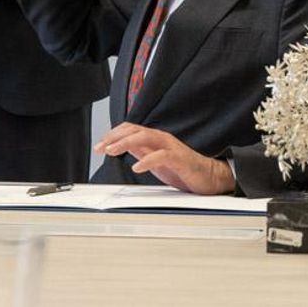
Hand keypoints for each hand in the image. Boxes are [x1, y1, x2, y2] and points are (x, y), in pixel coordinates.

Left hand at [93, 123, 234, 194]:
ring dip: (126, 142)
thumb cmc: (182, 169)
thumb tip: (120, 146)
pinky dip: (147, 160)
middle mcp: (161, 139)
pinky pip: (162, 156)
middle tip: (100, 147)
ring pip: (146, 137)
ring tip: (112, 151)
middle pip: (134, 130)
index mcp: (155, 139)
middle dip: (114, 137)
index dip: (113, 135)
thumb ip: (140, 151)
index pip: (130, 129)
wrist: (208, 177)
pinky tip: (136, 167)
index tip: (99, 146)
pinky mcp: (180, 159)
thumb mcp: (154, 160)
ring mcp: (171, 147)